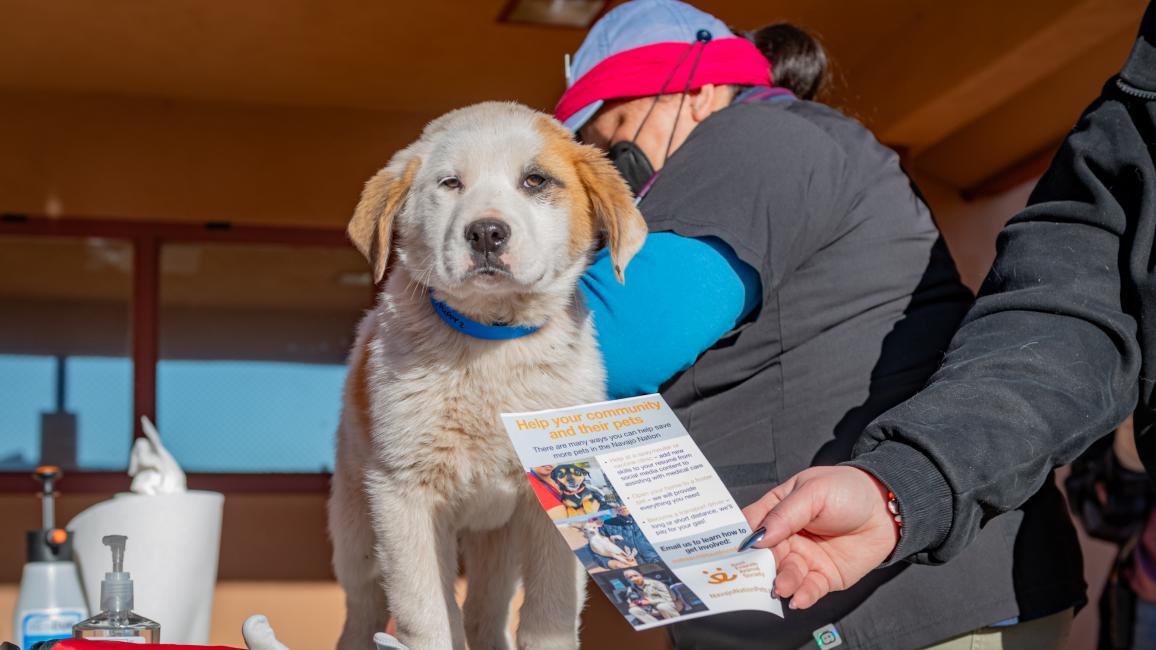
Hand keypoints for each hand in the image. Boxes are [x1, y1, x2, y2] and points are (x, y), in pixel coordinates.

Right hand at [743, 466, 899, 609]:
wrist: (887, 509)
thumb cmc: (849, 489)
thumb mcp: (813, 491)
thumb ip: (784, 514)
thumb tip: (758, 537)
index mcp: (778, 510)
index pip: (752, 525)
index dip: (740, 537)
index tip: (730, 550)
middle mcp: (787, 537)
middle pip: (764, 555)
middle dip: (758, 566)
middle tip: (753, 575)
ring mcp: (804, 558)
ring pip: (784, 574)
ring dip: (781, 582)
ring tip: (782, 586)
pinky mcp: (823, 576)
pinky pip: (808, 589)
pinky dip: (801, 595)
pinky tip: (798, 598)